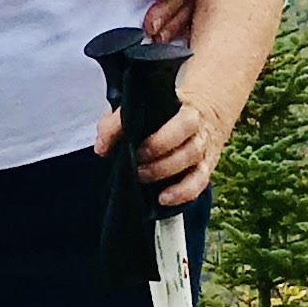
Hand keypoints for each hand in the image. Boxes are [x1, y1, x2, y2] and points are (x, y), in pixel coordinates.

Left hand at [94, 90, 227, 208]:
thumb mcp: (145, 108)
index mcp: (186, 112)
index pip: (177, 122)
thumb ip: (118, 122)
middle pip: (186, 145)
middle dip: (157, 155)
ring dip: (164, 172)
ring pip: (190, 163)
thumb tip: (102, 147)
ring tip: (141, 177)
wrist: (205, 114)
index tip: (130, 144)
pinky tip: (163, 198)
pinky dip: (182, 193)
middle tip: (135, 161)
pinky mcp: (205, 170)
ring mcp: (203, 152)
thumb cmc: (169, 114)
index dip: (156, 137)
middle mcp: (198, 132)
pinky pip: (198, 184)